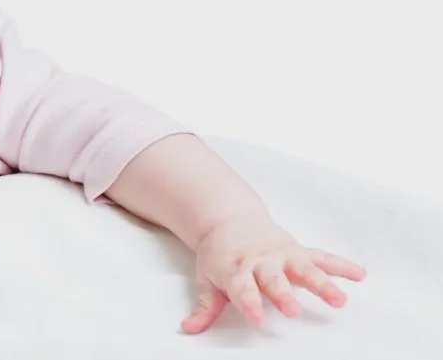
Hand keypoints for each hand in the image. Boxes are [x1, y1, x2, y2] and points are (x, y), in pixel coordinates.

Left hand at [181, 214, 366, 333]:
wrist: (228, 220)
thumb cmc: (219, 256)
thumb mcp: (207, 279)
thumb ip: (204, 307)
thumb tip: (188, 328)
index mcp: (236, 270)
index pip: (241, 288)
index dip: (248, 301)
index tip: (256, 317)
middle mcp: (261, 262)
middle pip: (273, 280)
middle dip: (283, 295)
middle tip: (293, 311)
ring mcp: (282, 255)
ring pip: (304, 269)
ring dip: (322, 284)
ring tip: (340, 301)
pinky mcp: (298, 250)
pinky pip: (322, 257)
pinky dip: (341, 265)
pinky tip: (360, 275)